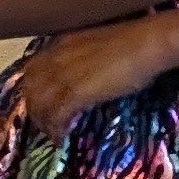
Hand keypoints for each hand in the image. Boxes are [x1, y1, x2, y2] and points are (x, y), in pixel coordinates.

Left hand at [15, 16, 176, 135]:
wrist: (148, 42)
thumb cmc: (137, 39)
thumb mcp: (102, 46)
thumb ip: (88, 58)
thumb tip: (93, 73)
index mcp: (62, 45)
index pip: (33, 69)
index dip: (34, 88)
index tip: (42, 101)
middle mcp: (55, 59)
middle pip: (30, 88)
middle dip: (34, 108)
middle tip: (45, 123)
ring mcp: (63, 76)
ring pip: (39, 104)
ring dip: (43, 122)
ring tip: (53, 134)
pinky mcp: (76, 92)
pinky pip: (57, 115)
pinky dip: (57, 129)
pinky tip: (62, 138)